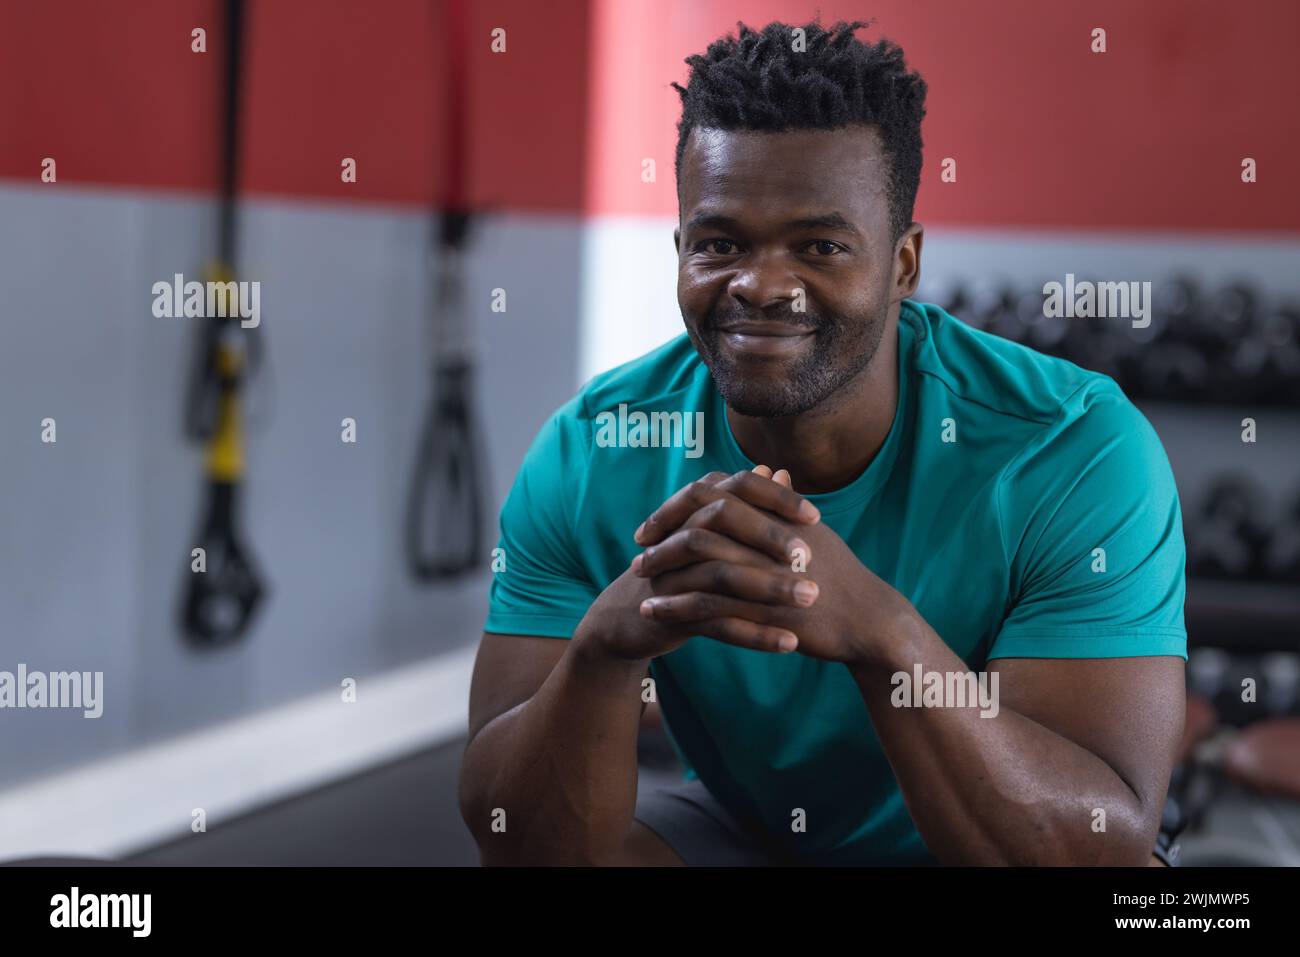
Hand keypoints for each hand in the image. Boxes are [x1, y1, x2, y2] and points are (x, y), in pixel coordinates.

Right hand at [577, 468, 817, 661]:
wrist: (627, 619)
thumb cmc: (680, 571)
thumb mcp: (712, 536)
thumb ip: (746, 505)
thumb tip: (777, 470)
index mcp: (693, 511)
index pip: (736, 488)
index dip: (775, 498)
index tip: (814, 516)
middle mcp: (679, 534)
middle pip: (724, 521)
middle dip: (770, 537)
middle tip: (811, 557)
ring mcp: (673, 575)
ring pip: (722, 574)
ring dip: (769, 587)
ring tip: (810, 598)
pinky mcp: (671, 614)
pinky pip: (717, 623)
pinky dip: (755, 634)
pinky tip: (789, 643)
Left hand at [634, 467, 914, 665]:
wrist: (867, 620)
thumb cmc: (840, 576)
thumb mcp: (811, 531)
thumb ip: (782, 503)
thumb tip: (770, 473)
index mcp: (776, 511)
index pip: (715, 492)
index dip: (680, 502)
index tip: (657, 520)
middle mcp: (767, 532)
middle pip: (700, 518)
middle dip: (663, 530)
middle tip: (638, 547)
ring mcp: (765, 569)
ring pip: (698, 559)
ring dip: (662, 567)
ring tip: (637, 577)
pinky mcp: (761, 608)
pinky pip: (706, 603)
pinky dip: (674, 606)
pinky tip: (652, 612)